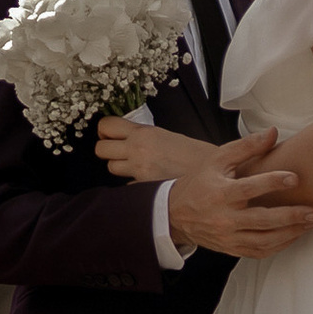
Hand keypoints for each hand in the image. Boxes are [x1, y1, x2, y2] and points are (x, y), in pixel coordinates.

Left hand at [96, 115, 215, 183]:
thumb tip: (129, 139)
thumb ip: (145, 137)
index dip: (104, 130)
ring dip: (118, 167)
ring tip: (133, 166)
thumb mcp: (168, 136)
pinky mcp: (144, 188)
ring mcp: (138, 171)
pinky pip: (127, 186)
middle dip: (106, 150)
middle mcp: (137, 150)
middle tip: (117, 150)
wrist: (212, 174)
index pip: (107, 125)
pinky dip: (133, 184)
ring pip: (110, 168)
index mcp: (144, 133)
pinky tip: (146, 181)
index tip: (108, 133)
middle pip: (100, 149)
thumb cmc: (196, 155)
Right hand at [166, 128, 312, 259]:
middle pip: (263, 220)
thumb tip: (273, 132)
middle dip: (292, 217)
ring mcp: (229, 237)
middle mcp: (225, 218)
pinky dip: (280, 245)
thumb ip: (246, 146)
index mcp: (221, 194)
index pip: (250, 189)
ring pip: (265, 240)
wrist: (175, 215)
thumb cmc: (200, 182)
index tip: (295, 178)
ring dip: (291, 233)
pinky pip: (260, 251)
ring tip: (311, 223)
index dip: (273, 183)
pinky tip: (295, 234)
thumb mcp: (218, 159)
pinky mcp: (232, 249)